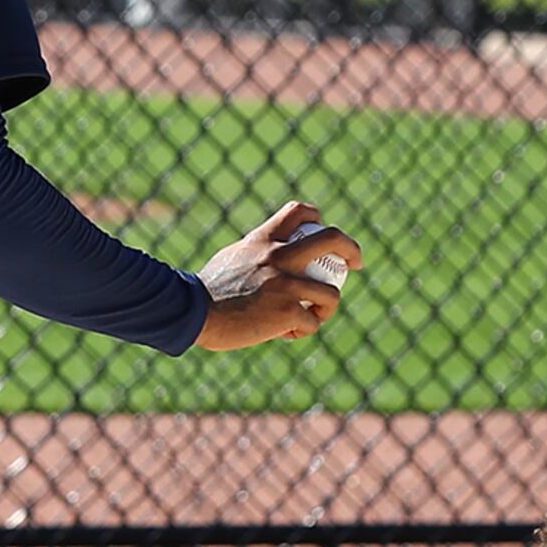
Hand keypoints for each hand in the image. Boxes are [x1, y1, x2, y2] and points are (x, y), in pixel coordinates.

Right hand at [194, 200, 362, 351]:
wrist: (191, 312)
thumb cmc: (207, 291)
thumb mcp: (232, 257)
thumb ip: (255, 253)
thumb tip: (269, 253)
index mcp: (263, 240)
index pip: (298, 212)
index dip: (318, 218)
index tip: (323, 233)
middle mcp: (278, 256)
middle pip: (332, 239)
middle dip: (351, 250)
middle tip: (355, 264)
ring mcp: (285, 284)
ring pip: (330, 293)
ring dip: (327, 307)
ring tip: (313, 316)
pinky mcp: (287, 311)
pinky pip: (311, 322)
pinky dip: (304, 330)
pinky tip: (287, 334)